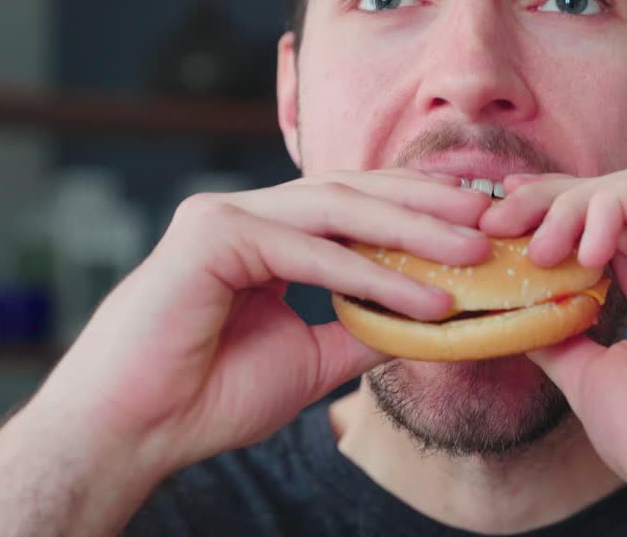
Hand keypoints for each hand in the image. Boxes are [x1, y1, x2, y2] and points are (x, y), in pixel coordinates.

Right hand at [33, 169, 492, 479]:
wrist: (133, 432)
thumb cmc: (206, 397)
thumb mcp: (312, 360)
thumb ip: (365, 331)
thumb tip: (435, 323)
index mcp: (267, 234)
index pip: (354, 206)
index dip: (418, 207)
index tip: (478, 218)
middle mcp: (246, 213)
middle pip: (354, 194)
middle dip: (428, 202)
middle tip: (493, 214)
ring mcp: (225, 216)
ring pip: (337, 209)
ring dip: (414, 229)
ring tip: (475, 250)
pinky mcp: (211, 235)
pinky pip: (308, 251)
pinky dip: (370, 273)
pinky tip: (423, 295)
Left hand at [480, 168, 626, 535]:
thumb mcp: (589, 381)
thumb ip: (556, 339)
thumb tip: (510, 313)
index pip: (594, 231)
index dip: (544, 216)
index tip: (496, 223)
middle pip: (605, 200)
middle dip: (544, 199)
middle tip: (496, 219)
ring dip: (571, 201)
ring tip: (540, 247)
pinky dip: (610, 203)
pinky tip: (583, 249)